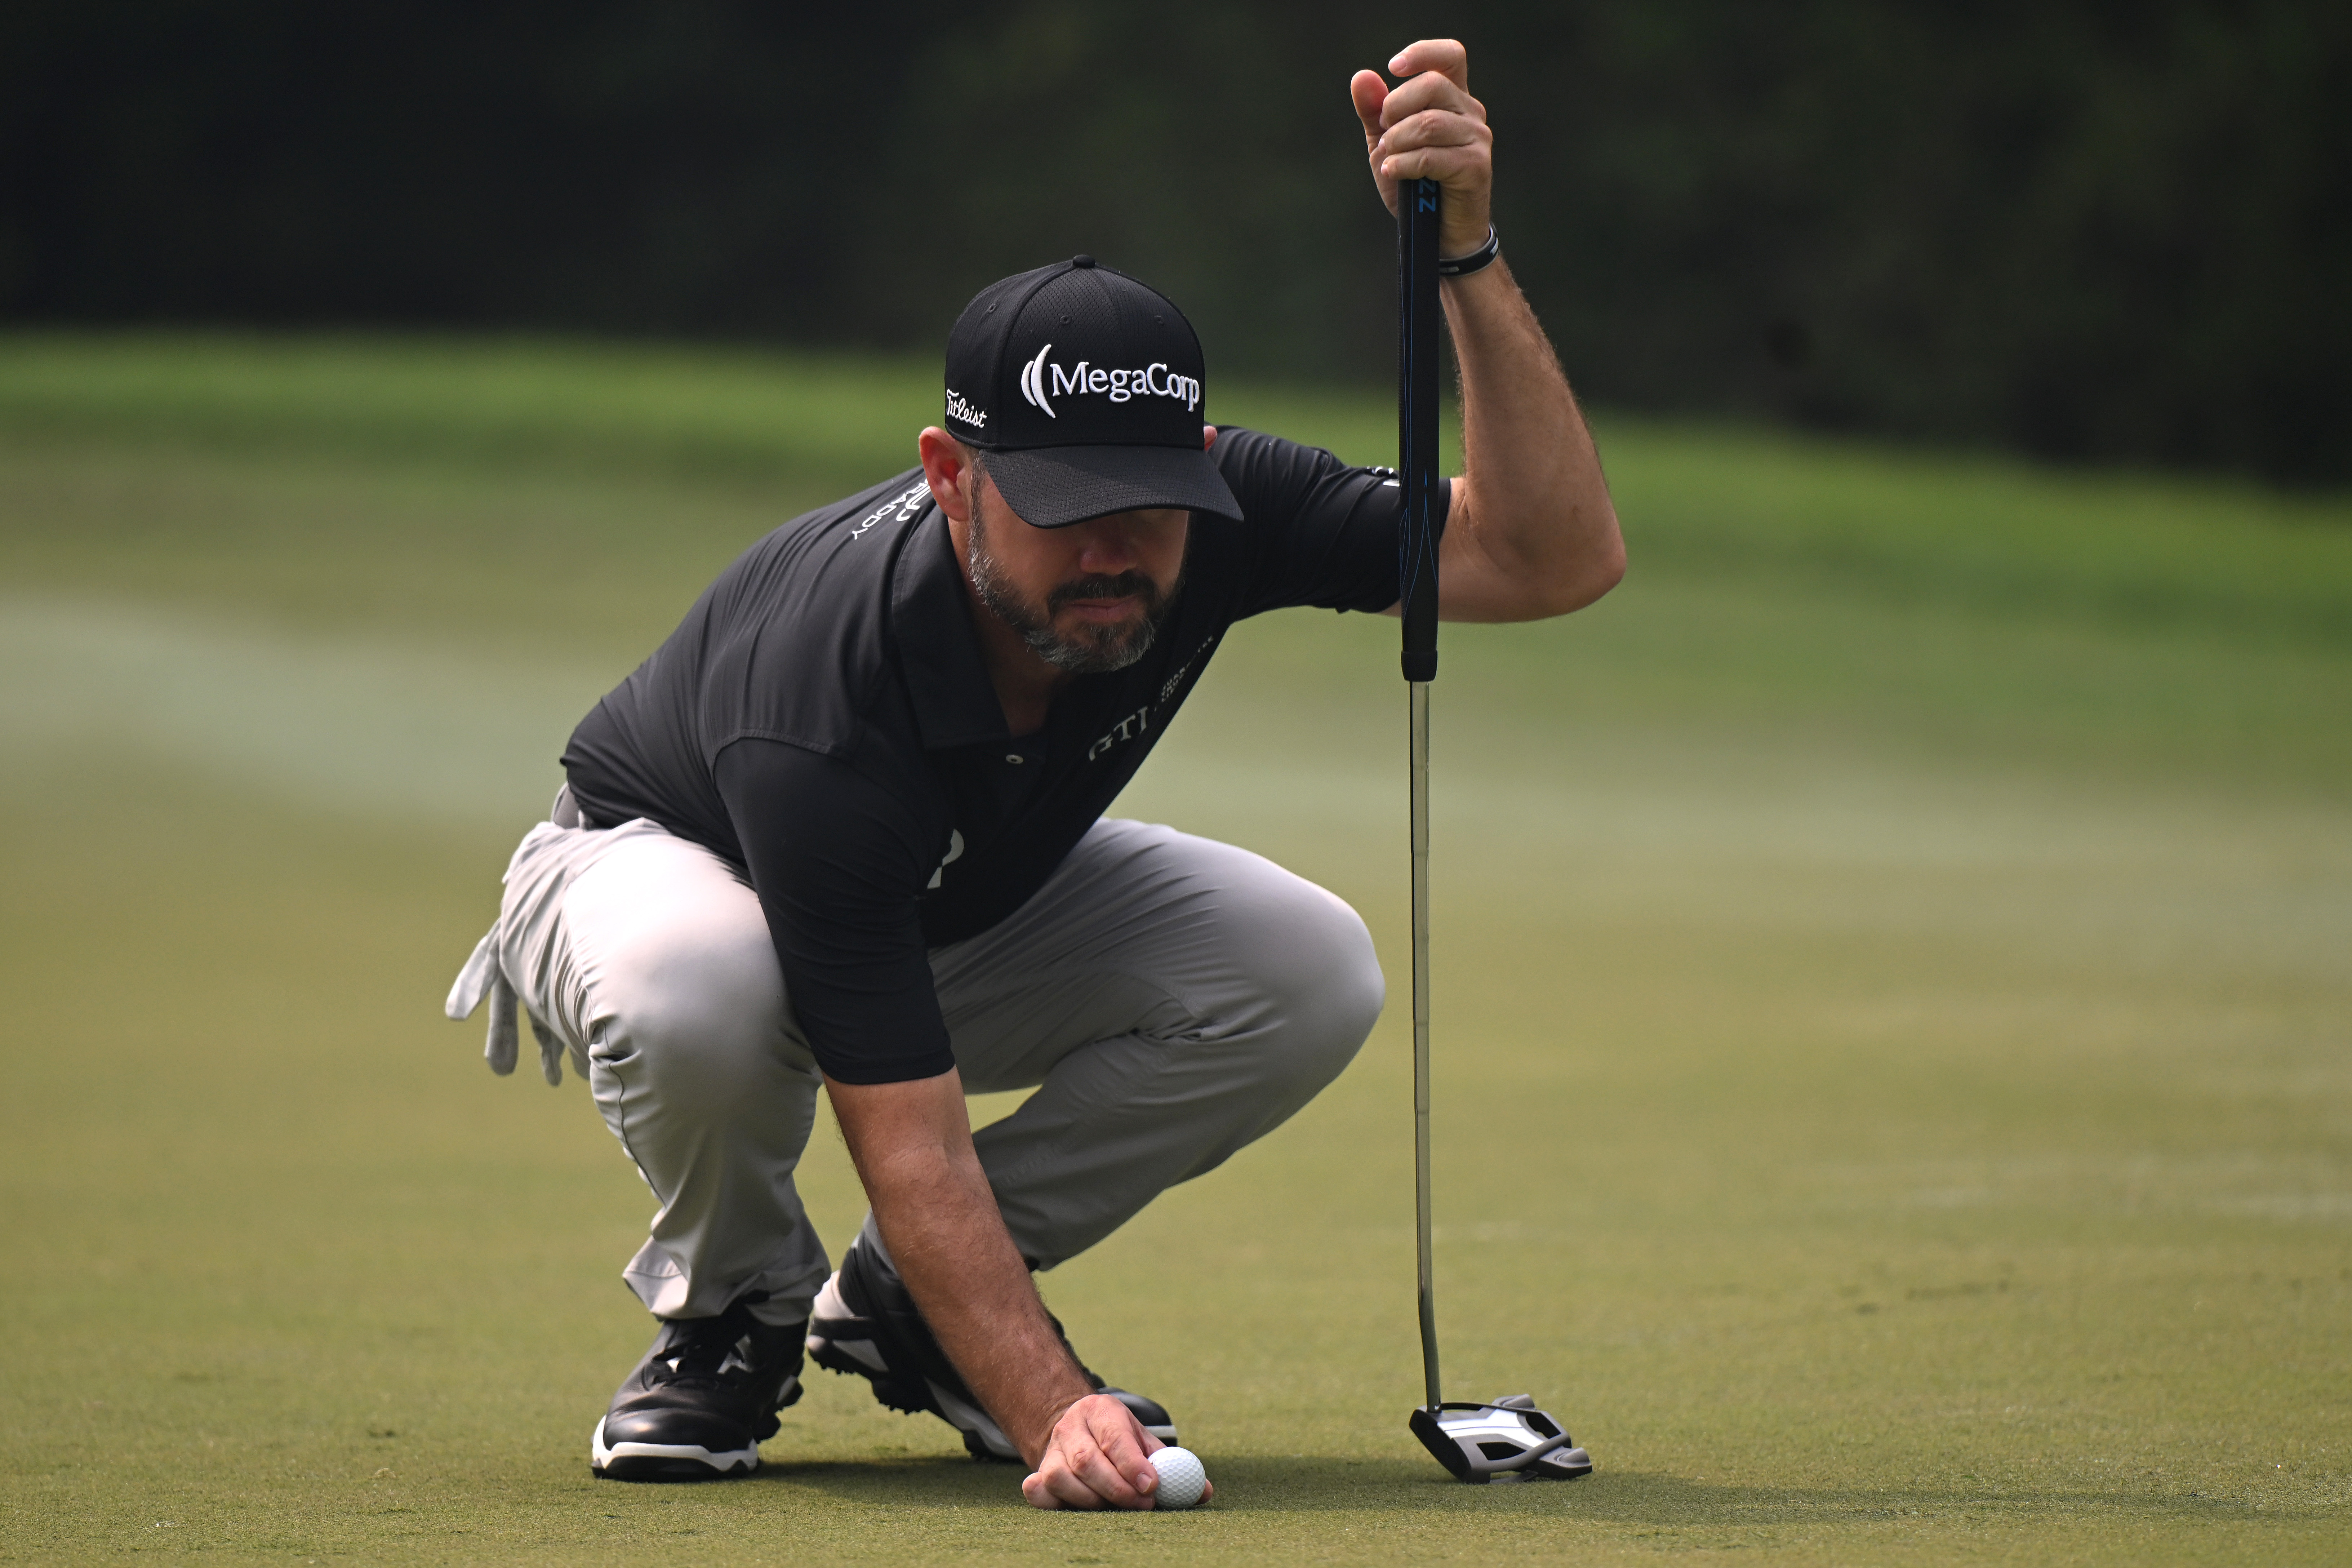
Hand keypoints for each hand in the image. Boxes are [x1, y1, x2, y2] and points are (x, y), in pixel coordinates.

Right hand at [1021, 1392, 1211, 1509]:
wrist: (1078, 1428)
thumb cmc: (1120, 1440)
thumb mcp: (1145, 1441)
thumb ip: (1172, 1464)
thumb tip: (1203, 1491)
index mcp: (1101, 1411)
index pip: (1114, 1437)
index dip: (1132, 1464)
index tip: (1152, 1487)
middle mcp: (1071, 1427)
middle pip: (1087, 1461)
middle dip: (1117, 1489)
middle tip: (1143, 1505)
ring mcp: (1051, 1450)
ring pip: (1062, 1478)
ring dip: (1091, 1501)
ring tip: (1116, 1508)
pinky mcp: (1039, 1472)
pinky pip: (1037, 1491)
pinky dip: (1051, 1502)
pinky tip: (1072, 1506)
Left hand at [1350, 39, 1492, 258]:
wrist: (1437, 235)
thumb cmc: (1416, 186)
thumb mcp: (1388, 145)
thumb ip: (1375, 112)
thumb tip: (1361, 76)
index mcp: (1453, 99)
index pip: (1450, 56)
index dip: (1422, 53)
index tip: (1393, 66)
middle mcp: (1471, 113)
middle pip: (1432, 85)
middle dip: (1395, 107)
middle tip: (1384, 134)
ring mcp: (1477, 138)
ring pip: (1428, 123)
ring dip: (1396, 142)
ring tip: (1388, 160)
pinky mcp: (1476, 166)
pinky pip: (1430, 156)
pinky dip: (1402, 164)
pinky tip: (1392, 173)